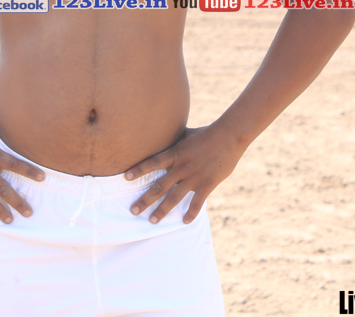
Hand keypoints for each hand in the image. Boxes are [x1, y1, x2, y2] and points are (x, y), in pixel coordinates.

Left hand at [124, 125, 244, 224]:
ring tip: (152, 221)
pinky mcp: (207, 185)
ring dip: (162, 211)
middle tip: (133, 211)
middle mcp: (181, 167)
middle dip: (145, 200)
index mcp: (175, 153)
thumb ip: (173, 139)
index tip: (125, 178)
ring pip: (174, 197)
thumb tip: (160, 133)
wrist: (229, 136)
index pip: (152, 163)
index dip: (138, 170)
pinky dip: (190, 213)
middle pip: (159, 186)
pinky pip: (196, 203)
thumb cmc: (206, 133)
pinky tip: (184, 222)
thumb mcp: (185, 134)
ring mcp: (193, 177)